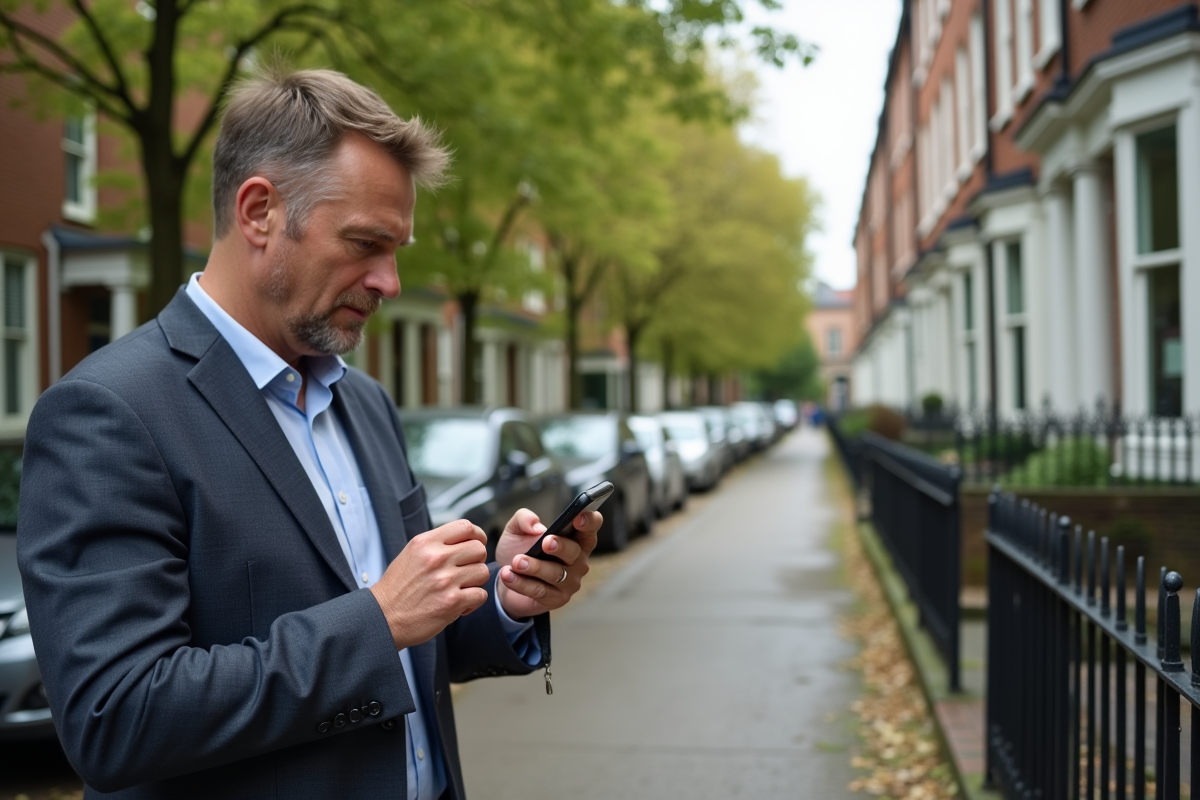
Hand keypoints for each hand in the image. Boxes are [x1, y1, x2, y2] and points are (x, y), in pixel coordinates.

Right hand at [370, 520, 490, 649]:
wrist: (383, 618)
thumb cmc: (398, 587)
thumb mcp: (412, 554)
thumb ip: (437, 544)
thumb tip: (467, 538)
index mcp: (426, 543)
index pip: (465, 526)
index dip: (477, 536)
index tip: (476, 544)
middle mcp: (436, 558)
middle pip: (479, 549)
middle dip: (477, 561)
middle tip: (466, 571)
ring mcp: (445, 580)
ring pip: (483, 572)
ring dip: (475, 582)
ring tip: (460, 589)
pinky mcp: (452, 603)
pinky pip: (480, 595)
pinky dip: (473, 601)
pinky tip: (459, 605)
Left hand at [494, 507, 600, 619]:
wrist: (505, 577)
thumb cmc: (518, 550)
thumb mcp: (516, 529)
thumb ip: (523, 519)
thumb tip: (536, 526)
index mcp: (574, 538)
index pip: (590, 528)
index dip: (589, 521)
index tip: (578, 517)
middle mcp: (578, 560)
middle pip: (575, 551)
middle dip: (560, 546)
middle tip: (545, 542)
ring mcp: (570, 581)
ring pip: (556, 573)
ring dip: (535, 567)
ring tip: (516, 562)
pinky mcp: (557, 599)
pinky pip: (541, 591)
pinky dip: (521, 583)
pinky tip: (508, 575)